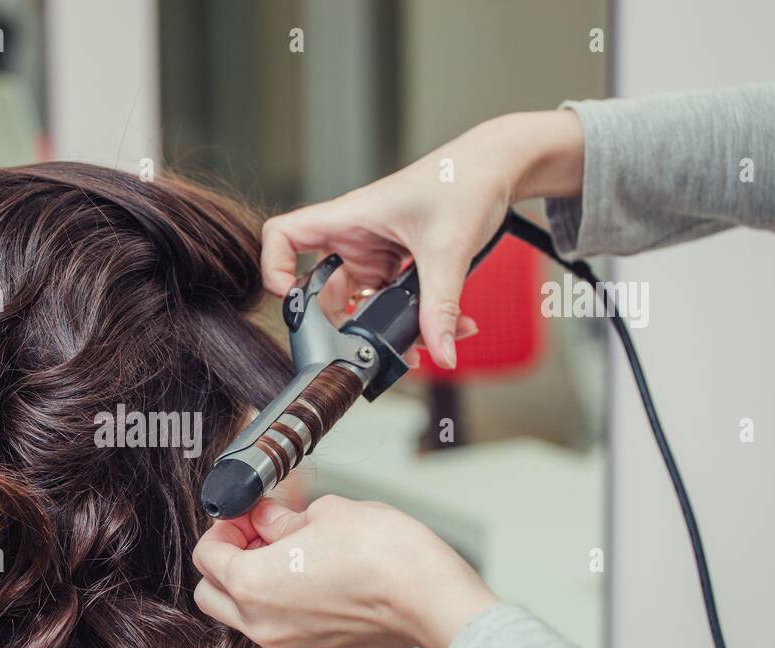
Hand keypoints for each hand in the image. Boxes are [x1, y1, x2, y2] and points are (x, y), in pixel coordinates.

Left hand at [192, 495, 498, 647]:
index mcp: (252, 585)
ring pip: (245, 615)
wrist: (431, 598)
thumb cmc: (384, 556)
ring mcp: (290, 643)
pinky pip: (281, 626)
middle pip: (212, 595)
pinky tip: (313, 574)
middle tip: (257, 533)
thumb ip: (281, 520)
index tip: (245, 514)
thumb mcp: (324, 513)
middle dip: (226, 561)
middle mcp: (263, 623)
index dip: (223, 527)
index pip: (206, 556)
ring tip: (290, 550)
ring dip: (253, 583)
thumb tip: (266, 519)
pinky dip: (282, 601)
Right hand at [261, 110, 583, 367]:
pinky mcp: (396, 264)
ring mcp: (374, 253)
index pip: (283, 236)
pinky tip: (446, 325)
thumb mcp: (448, 249)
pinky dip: (413, 318)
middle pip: (320, 289)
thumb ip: (441, 308)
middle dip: (342, 323)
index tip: (290, 300)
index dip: (274, 268)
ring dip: (386, 327)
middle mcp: (353, 237)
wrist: (500, 166)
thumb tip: (441, 353)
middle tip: (366, 345)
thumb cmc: (465, 179)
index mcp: (348, 217)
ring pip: (359, 302)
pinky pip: (390, 300)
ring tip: (422, 341)